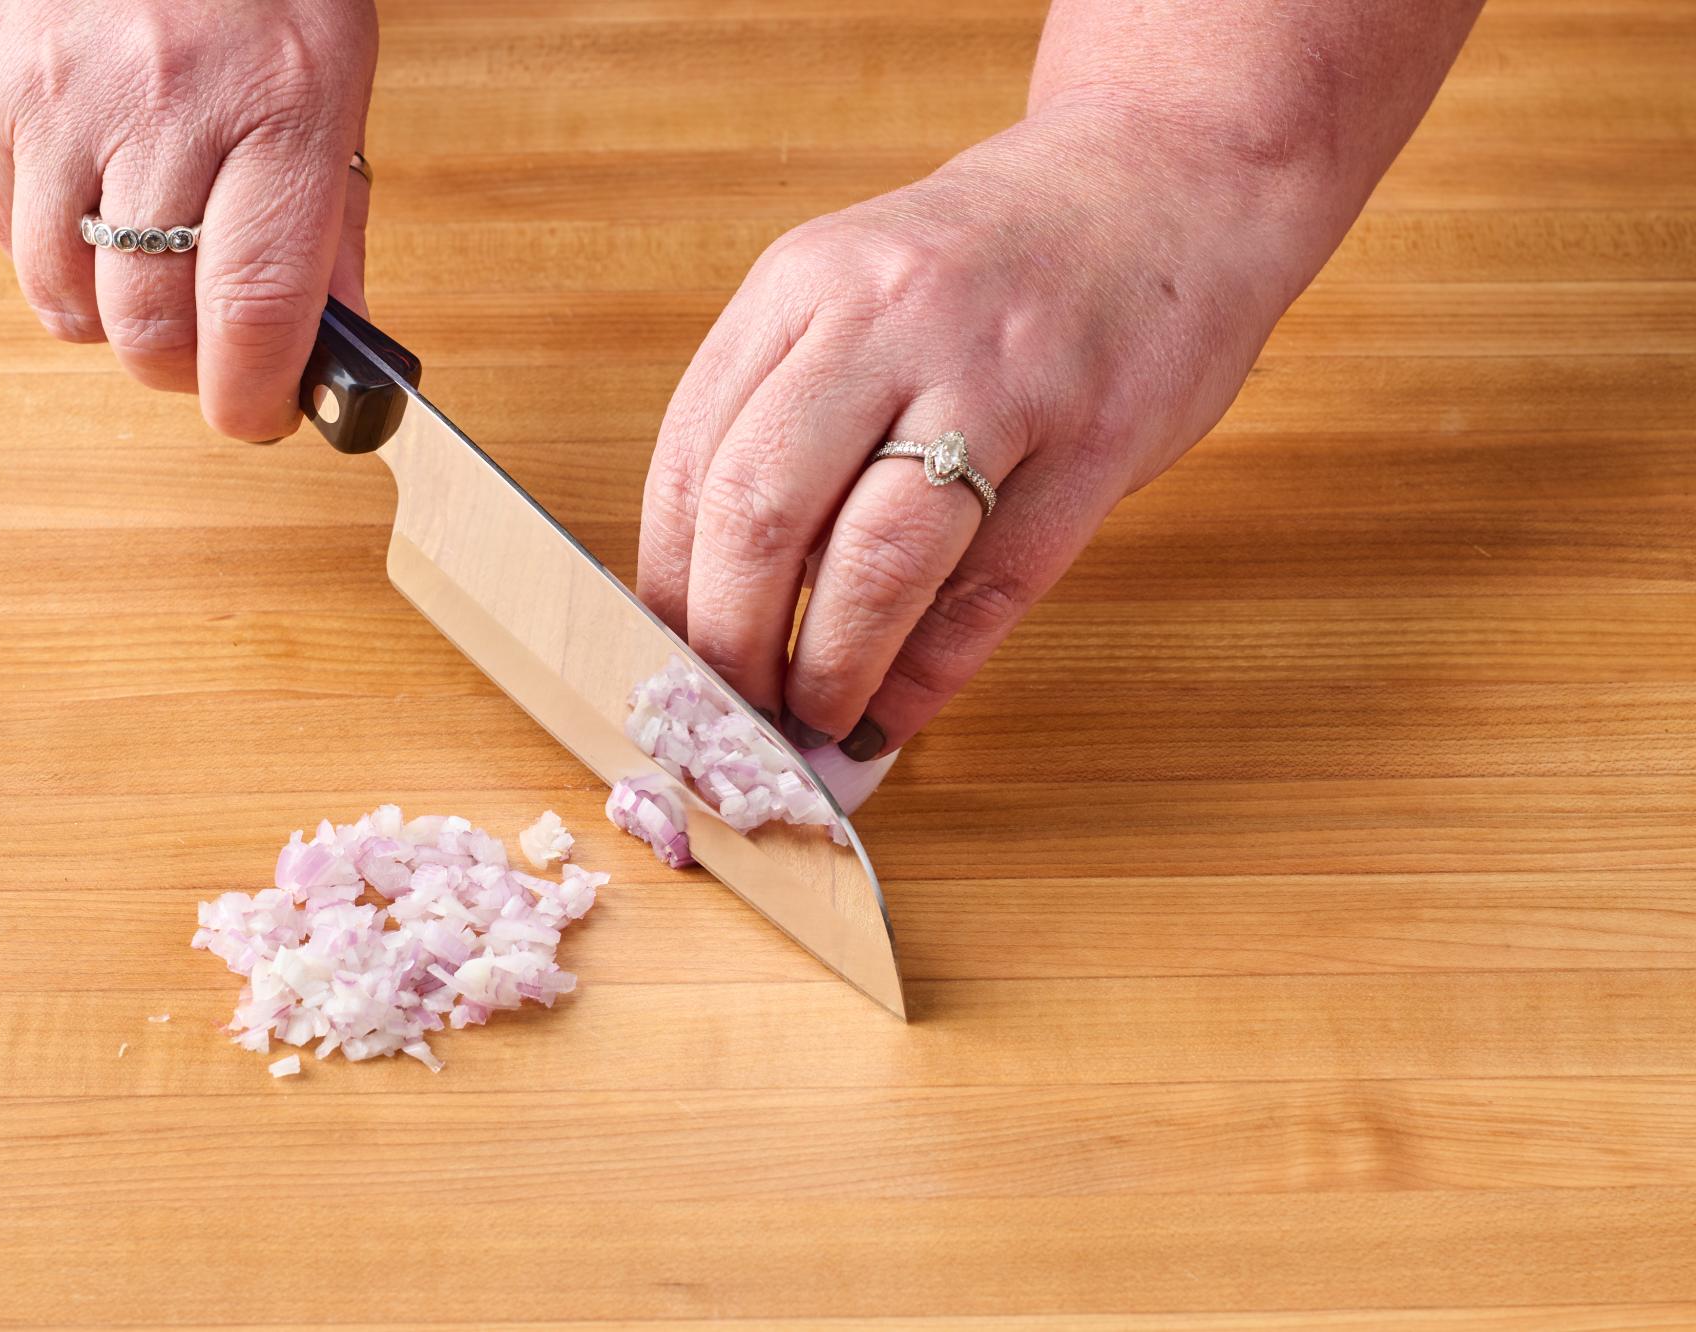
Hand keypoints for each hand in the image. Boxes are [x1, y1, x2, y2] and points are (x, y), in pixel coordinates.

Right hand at [0, 0, 375, 439]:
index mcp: (278, 105)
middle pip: (148, 324)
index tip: (262, 419)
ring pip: (61, 296)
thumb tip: (325, 347)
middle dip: (183, 373)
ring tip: (151, 278)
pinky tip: (91, 207)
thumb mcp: (334, 80)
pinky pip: (1, 230)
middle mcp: (161, 102)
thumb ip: (332, 222)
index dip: (253, 397)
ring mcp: (54, 94)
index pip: (255, 308)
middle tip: (211, 361)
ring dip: (111, 321)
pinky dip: (49, 251)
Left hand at [638, 105, 1307, 759]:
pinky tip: (894, 714)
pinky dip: (927, 674)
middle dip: (729, 646)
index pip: (692, 462)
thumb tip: (713, 592)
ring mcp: (998, 377)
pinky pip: (990, 589)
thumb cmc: (996, 261)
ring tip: (809, 725)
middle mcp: (888, 319)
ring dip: (828, 672)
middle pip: (763, 515)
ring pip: (875, 562)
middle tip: (728, 715)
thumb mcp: (858, 290)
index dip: (665, 591)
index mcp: (804, 283)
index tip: (662, 664)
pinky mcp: (1094, 439)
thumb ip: (786, 412)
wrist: (1171, 174)